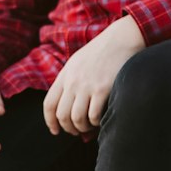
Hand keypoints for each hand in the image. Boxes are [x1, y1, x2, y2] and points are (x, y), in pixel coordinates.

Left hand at [43, 16, 145, 136]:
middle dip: (68, 128)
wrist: (120, 39)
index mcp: (65, 75)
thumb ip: (70, 81)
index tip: (56, 131)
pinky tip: (100, 120)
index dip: (50, 122)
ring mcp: (87, 86)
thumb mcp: (78, 62)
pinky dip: (95, 123)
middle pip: (62, 115)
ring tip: (89, 126)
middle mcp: (73, 81)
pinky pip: (93, 115)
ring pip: (76, 118)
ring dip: (82, 128)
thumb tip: (68, 106)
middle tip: (76, 131)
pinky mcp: (103, 89)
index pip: (49, 104)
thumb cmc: (101, 53)